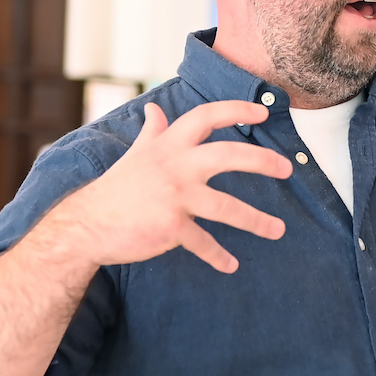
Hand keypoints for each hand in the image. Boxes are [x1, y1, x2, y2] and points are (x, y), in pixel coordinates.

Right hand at [42, 101, 294, 273]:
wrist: (88, 224)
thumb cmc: (117, 188)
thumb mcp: (136, 154)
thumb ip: (152, 132)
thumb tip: (154, 110)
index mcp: (169, 146)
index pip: (206, 117)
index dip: (236, 110)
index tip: (263, 112)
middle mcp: (175, 166)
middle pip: (228, 155)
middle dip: (262, 160)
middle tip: (287, 168)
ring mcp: (175, 197)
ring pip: (227, 207)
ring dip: (256, 221)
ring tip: (278, 230)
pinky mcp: (171, 227)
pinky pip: (204, 243)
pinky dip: (218, 257)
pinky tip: (231, 265)